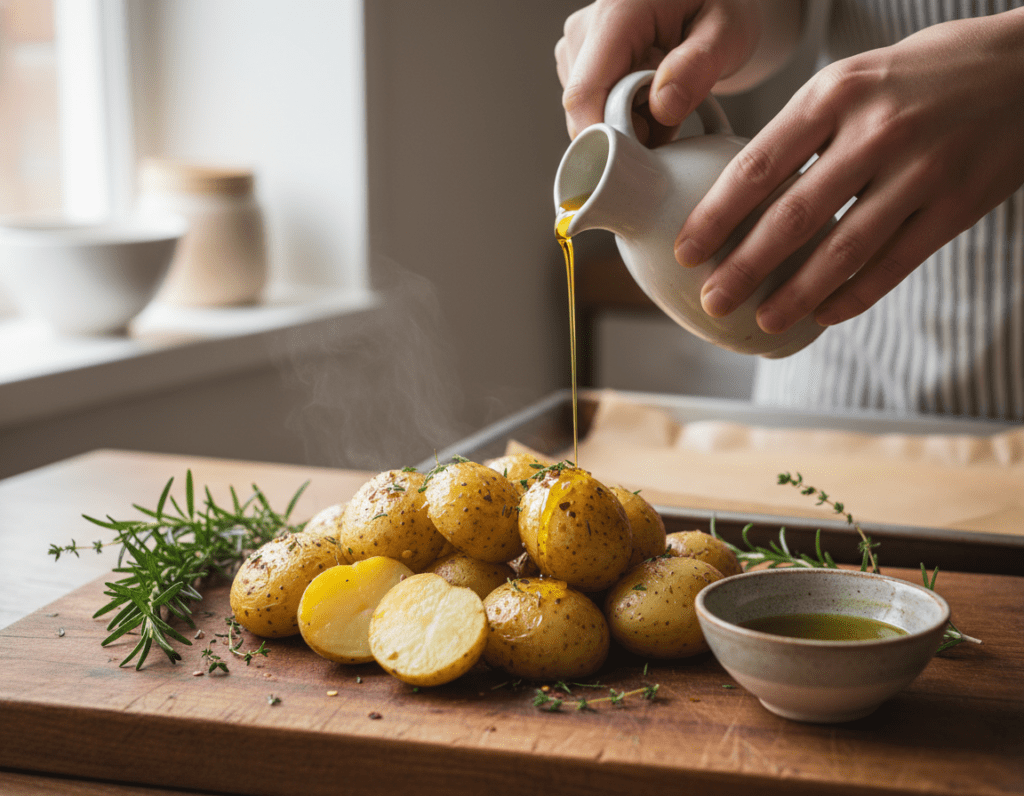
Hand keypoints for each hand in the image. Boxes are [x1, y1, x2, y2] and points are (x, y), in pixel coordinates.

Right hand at [555, 0, 797, 143]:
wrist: (707, 1)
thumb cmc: (718, 8)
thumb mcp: (727, 32)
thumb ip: (698, 67)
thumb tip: (662, 107)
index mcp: (616, 14)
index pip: (584, 95)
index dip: (605, 140)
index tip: (640, 162)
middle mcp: (583, 30)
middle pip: (585, 112)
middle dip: (627, 133)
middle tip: (672, 119)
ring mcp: (576, 48)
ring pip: (587, 117)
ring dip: (628, 127)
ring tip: (664, 101)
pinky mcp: (576, 65)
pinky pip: (592, 113)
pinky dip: (623, 120)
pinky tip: (648, 99)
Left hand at [679, 8, 1023, 333]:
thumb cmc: (919, 75)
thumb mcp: (851, 79)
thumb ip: (802, 131)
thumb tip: (740, 195)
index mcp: (835, 94)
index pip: (757, 166)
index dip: (715, 217)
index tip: (686, 252)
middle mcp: (875, 131)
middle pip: (793, 216)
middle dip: (745, 267)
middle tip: (713, 300)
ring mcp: (921, 171)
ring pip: (843, 250)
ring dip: (795, 294)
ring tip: (761, 320)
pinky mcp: (957, 206)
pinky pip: (894, 264)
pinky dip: (853, 296)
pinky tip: (823, 315)